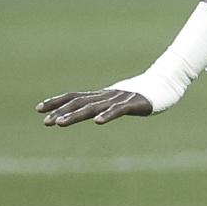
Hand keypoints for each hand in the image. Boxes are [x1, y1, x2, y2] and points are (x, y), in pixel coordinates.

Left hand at [37, 87, 152, 126]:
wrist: (167, 83)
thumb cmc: (144, 93)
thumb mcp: (120, 100)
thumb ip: (106, 105)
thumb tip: (94, 112)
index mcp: (102, 95)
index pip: (75, 96)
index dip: (57, 101)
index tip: (39, 109)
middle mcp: (107, 95)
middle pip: (80, 102)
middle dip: (61, 111)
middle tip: (45, 121)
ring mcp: (120, 98)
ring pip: (94, 107)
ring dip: (76, 115)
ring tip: (60, 122)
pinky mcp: (134, 103)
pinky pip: (118, 110)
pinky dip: (107, 115)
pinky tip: (97, 122)